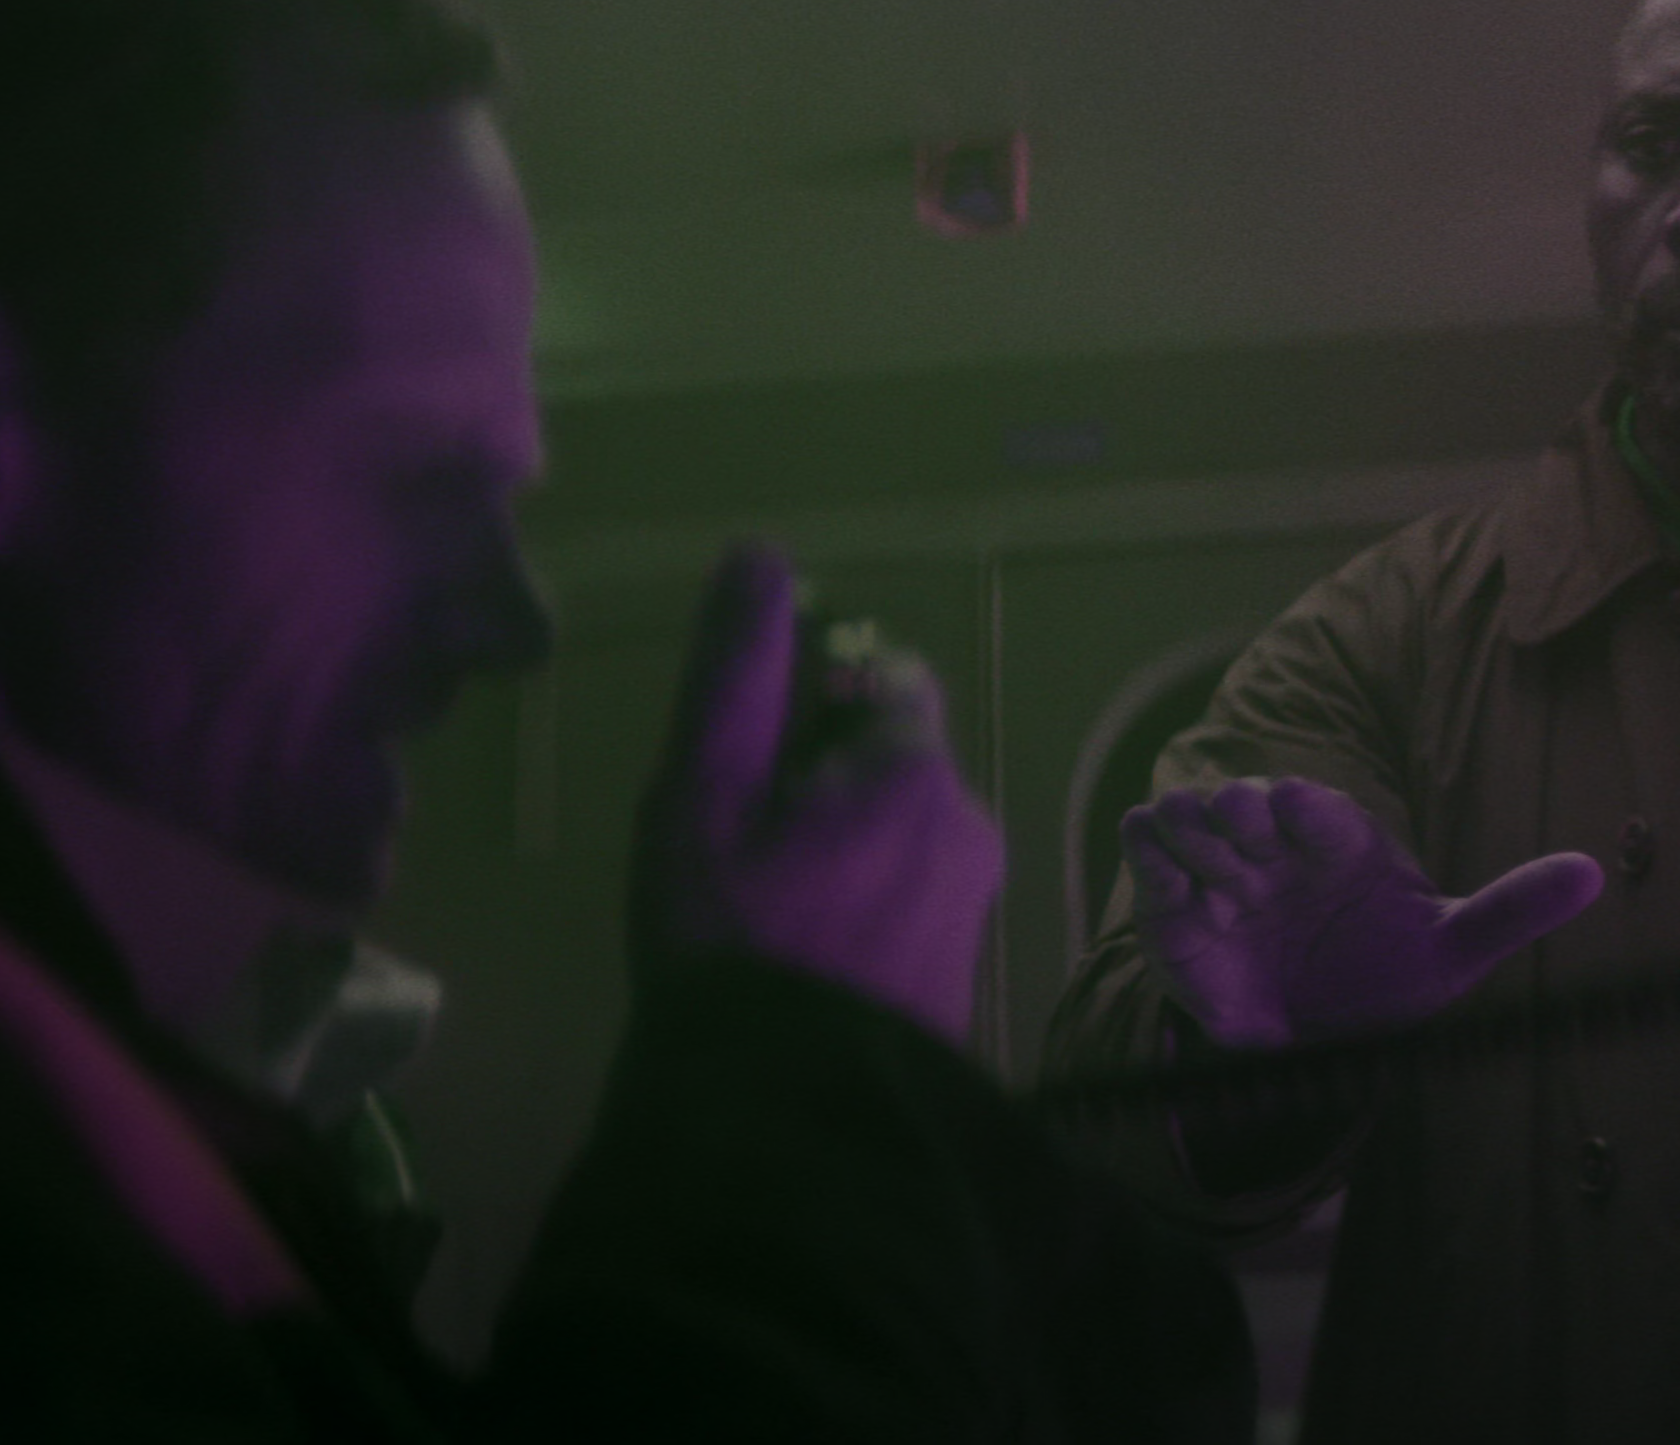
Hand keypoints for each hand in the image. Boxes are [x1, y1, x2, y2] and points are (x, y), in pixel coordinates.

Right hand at [629, 544, 1001, 1045]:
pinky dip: (858, 907)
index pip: (883, 671)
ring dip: (837, 845)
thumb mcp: (704, 794)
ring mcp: (975, 907)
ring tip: (762, 912)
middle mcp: (970, 823)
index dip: (808, 697)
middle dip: (819, 779)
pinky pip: (906, 902)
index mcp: (916, 766)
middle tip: (739, 848)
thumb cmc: (732, 942)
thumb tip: (761, 557)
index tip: (747, 764)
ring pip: (897, 832)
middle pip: (891, 757)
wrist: (789, 1121)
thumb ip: (735, 671)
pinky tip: (799, 959)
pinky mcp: (963, 978)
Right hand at [1123, 777, 1599, 1050]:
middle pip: (1249, 805)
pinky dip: (1147, 846)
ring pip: (1196, 821)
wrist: (1315, 1027)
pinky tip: (1152, 842)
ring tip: (1195, 841)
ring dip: (1191, 825)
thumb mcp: (1451, 952)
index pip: (1323, 811)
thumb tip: (1596, 874)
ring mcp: (1224, 872)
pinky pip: (1152, 858)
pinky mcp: (1176, 905)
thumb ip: (1512, 910)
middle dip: (1243, 809)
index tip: (1298, 805)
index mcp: (1344, 842)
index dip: (1308, 804)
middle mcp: (1280, 846)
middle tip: (1244, 824)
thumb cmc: (1387, 972)